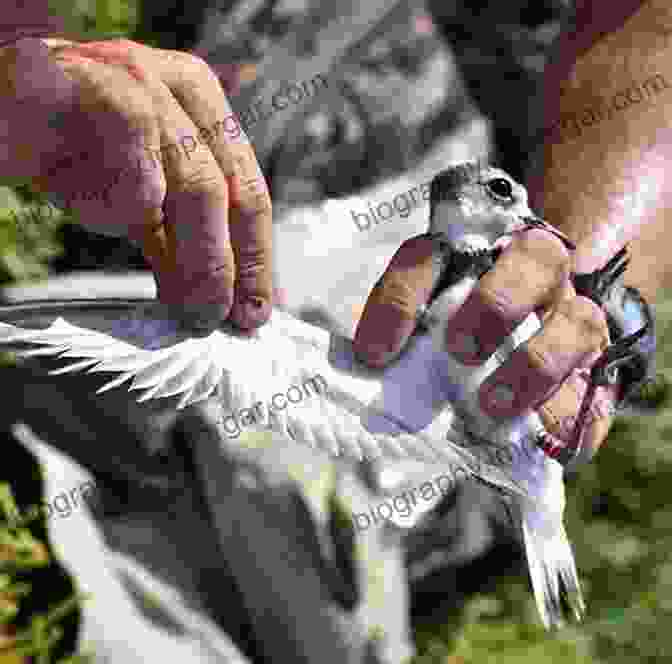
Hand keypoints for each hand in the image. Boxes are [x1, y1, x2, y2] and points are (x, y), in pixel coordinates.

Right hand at [0, 37, 272, 328]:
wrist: (1, 97)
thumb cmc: (76, 152)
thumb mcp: (141, 198)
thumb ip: (180, 237)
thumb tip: (217, 302)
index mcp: (205, 110)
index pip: (248, 192)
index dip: (256, 258)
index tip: (253, 313)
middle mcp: (181, 90)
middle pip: (226, 192)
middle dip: (226, 267)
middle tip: (214, 320)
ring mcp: (138, 80)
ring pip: (196, 182)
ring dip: (198, 258)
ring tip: (187, 307)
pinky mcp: (91, 85)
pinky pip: (132, 153)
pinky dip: (132, 199)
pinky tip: (118, 220)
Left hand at [353, 165, 616, 462]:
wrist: (521, 348)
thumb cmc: (453, 341)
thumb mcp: (422, 331)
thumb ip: (404, 341)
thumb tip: (373, 373)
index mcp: (475, 256)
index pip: (434, 256)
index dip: (403, 298)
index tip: (376, 353)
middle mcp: (533, 276)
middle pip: (534, 257)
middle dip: (496, 303)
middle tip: (460, 351)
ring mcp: (571, 320)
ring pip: (580, 319)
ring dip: (537, 362)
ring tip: (494, 404)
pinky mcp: (594, 371)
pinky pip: (598, 389)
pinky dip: (573, 416)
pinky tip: (547, 440)